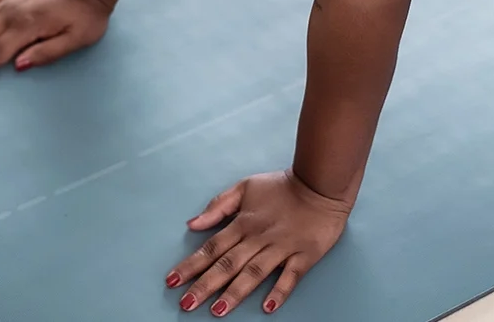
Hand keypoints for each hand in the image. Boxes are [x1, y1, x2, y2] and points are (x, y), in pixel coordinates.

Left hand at [166, 170, 349, 315]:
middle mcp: (259, 238)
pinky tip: (268, 307)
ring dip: (235, 292)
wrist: (320, 184)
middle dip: (205, 285)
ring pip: (254, 273)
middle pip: (228, 264)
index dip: (191, 265)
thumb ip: (218, 206)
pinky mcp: (304, 255)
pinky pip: (291, 276)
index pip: (212, 248)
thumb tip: (193, 223)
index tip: (172, 281)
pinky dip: (279, 291)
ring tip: (219, 311)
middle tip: (186, 304)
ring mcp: (282, 248)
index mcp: (243, 223)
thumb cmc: (282, 187)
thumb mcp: (245, 187)